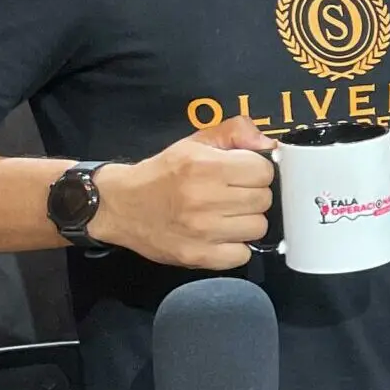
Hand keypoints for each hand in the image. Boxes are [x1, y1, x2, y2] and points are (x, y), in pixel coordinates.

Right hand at [91, 116, 274, 269]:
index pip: (264, 172)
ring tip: (227, 214)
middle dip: (253, 195)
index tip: (243, 174)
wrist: (120, 205)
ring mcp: (201, 232)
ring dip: (247, 221)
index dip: (256, 171)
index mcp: (206, 167)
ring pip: (258, 228)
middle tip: (233, 194)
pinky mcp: (197, 257)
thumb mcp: (196, 142)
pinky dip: (236, 247)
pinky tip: (221, 235)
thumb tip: (269, 145)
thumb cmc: (164, 172)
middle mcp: (204, 199)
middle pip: (264, 200)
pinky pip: (242, 256)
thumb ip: (236, 132)